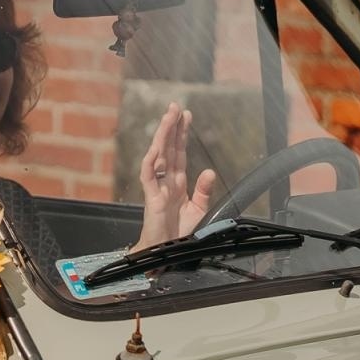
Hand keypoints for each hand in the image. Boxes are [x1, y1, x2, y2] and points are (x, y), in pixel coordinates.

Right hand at [131, 103, 217, 252]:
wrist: (165, 253)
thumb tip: (210, 172)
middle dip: (172, 126)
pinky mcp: (152, 198)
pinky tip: (156, 148)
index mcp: (177, 183)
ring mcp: (157, 187)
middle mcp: (166, 181)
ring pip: (159, 156)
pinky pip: (149, 176)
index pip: (180, 153)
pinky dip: (151, 162)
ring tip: (168, 117)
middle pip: (169, 148)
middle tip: (175, 106)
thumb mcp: (198, 210)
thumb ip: (203, 190)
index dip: (182, 134)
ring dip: (163, 136)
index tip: (186, 116)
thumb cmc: (178, 234)